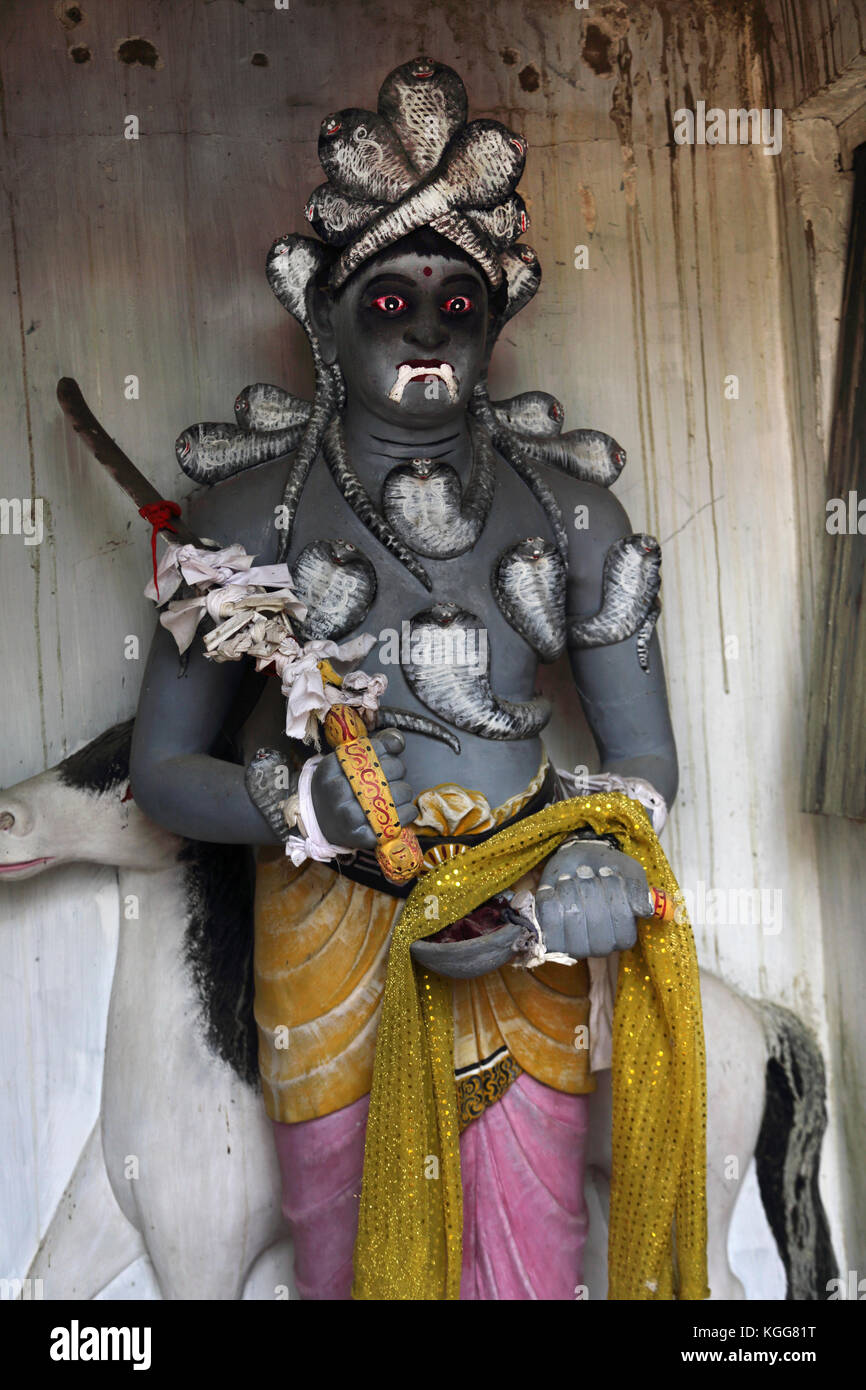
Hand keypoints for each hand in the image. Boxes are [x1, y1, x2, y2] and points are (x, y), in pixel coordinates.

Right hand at [311, 728, 416, 849]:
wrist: (319, 823)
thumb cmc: (338, 787)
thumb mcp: (344, 762)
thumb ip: (373, 746)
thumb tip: (398, 742)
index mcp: (331, 768)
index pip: (371, 750)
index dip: (386, 750)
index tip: (385, 756)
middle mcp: (337, 791)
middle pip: (387, 770)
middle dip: (397, 769)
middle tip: (389, 777)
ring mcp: (349, 817)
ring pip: (399, 793)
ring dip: (404, 791)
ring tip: (393, 794)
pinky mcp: (363, 837)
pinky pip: (400, 819)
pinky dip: (407, 811)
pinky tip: (398, 810)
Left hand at [535, 839, 649, 958]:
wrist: (575, 858)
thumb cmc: (606, 866)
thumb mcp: (628, 871)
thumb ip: (637, 890)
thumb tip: (644, 911)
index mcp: (623, 934)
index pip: (624, 935)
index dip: (615, 902)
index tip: (606, 872)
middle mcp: (600, 946)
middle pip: (599, 939)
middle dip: (590, 899)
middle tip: (585, 871)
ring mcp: (574, 946)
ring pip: (574, 938)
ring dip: (569, 900)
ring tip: (568, 877)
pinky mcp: (551, 938)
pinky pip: (549, 932)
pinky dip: (549, 906)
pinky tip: (552, 889)